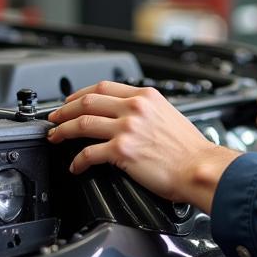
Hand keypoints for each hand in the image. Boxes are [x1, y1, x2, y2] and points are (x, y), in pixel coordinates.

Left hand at [46, 81, 239, 211]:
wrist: (201, 168)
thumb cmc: (191, 150)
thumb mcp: (169, 116)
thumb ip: (147, 112)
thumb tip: (127, 118)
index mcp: (146, 97)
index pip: (104, 88)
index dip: (80, 94)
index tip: (72, 102)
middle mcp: (134, 108)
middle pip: (87, 101)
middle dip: (64, 110)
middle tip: (54, 118)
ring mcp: (127, 128)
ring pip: (81, 123)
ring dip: (63, 131)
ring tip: (55, 137)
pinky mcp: (122, 150)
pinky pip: (88, 153)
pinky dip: (77, 160)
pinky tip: (75, 166)